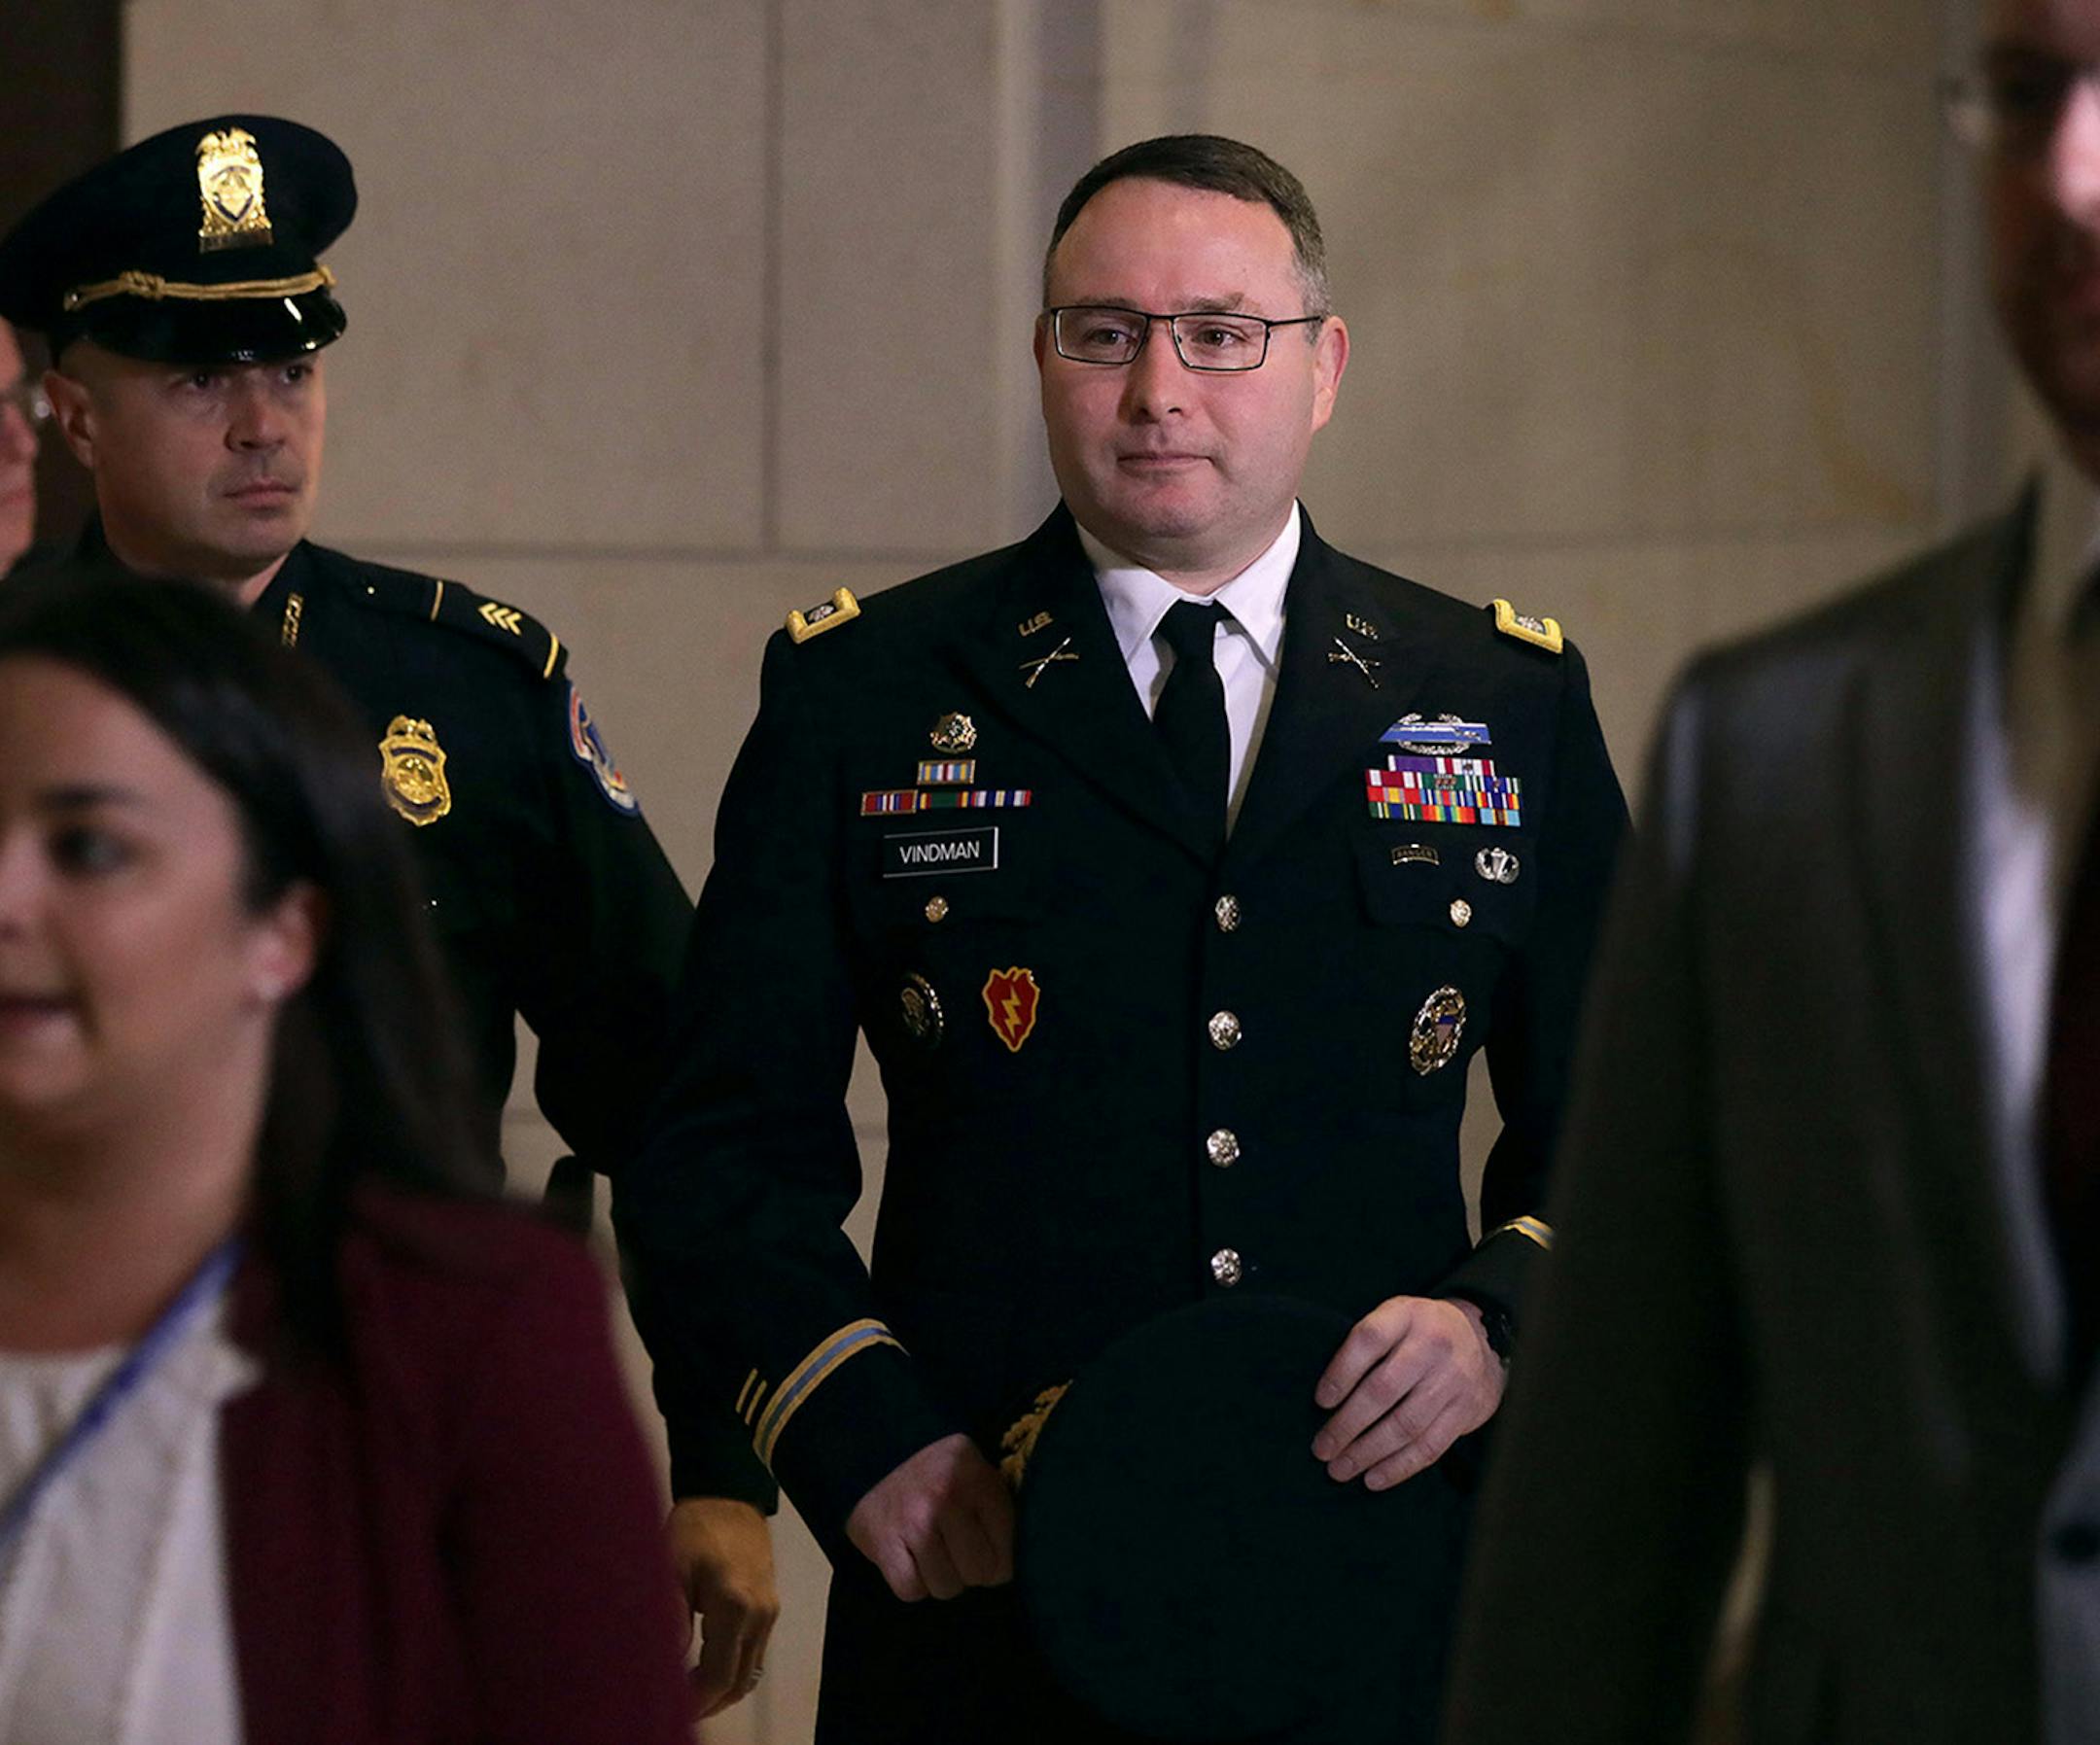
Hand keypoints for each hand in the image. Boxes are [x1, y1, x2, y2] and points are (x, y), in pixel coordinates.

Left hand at [667, 1497, 778, 1716]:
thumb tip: (665, 1667)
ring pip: (749, 1672)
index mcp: (736, 1606)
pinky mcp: (770, 1605)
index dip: (696, 1702)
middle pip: (739, 1682)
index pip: (720, 1675)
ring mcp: (769, 1610)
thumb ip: (669, 1621)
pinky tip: (704, 1666)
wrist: (728, 1492)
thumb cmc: (693, 1529)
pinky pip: (753, 1653)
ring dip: (720, 1688)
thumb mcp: (670, 1571)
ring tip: (686, 1693)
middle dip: (708, 1702)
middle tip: (674, 1709)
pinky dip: (731, 1669)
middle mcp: (760, 1614)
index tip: (670, 1710)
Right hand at [845, 1432, 1014, 1601]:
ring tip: (933, 1551)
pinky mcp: (881, 1540)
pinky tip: (911, 1559)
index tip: (983, 1544)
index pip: (1006, 1556)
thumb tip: (1006, 1572)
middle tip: (956, 1548)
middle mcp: (947, 1496)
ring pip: (945, 1587)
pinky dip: (913, 1584)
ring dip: (941, 1579)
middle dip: (970, 1570)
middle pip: (978, 1574)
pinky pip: (911, 1590)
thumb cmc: (944, 1476)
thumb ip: (1002, 1519)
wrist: (881, 1454)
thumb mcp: (983, 1480)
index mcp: (979, 1479)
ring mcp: (912, 1519)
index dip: (997, 1560)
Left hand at [1310, 1295, 1504, 1488]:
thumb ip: (1367, 1342)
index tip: (1320, 1402)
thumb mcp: (1394, 1315)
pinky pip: (1430, 1446)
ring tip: (1340, 1469)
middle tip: (1321, 1449)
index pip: (1368, 1340)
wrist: (1481, 1341)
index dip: (1341, 1372)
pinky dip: (1399, 1467)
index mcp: (1407, 1315)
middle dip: (1347, 1425)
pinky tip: (1373, 1478)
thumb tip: (1326, 1395)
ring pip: (1405, 1425)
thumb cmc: (1419, 1333)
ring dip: (1368, 1452)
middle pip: (1382, 1390)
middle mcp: (1433, 1345)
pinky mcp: (1466, 1412)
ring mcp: (1452, 1380)